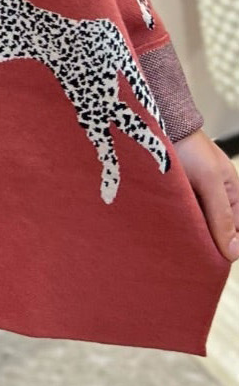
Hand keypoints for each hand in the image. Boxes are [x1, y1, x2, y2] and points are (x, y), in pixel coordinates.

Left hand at [173, 132, 238, 261]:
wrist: (155, 124)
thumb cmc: (188, 145)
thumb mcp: (210, 181)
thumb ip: (222, 215)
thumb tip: (233, 252)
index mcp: (232, 194)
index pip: (236, 233)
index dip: (224, 248)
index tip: (209, 261)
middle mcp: (214, 198)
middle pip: (214, 232)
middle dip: (203, 243)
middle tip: (188, 254)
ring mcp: (193, 197)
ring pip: (195, 227)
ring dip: (186, 234)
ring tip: (174, 243)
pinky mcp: (173, 196)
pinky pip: (177, 218)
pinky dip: (172, 224)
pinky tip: (163, 230)